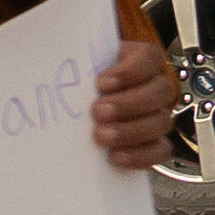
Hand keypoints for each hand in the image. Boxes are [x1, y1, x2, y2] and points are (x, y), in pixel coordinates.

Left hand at [89, 33, 172, 171]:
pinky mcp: (153, 142)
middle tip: (98, 111)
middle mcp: (154, 87)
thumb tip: (53, 71)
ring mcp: (157, 115)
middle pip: (160, 91)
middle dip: (128, 104)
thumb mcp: (79, 68)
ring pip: (161, 121)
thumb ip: (78, 67)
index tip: (102, 83)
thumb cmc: (80, 82)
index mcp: (140, 61)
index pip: (150, 58)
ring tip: (100, 135)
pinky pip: (160, 150)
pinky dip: (140, 155)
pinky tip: (115, 156)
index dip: (130, 71)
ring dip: (131, 130)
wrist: (76, 106)